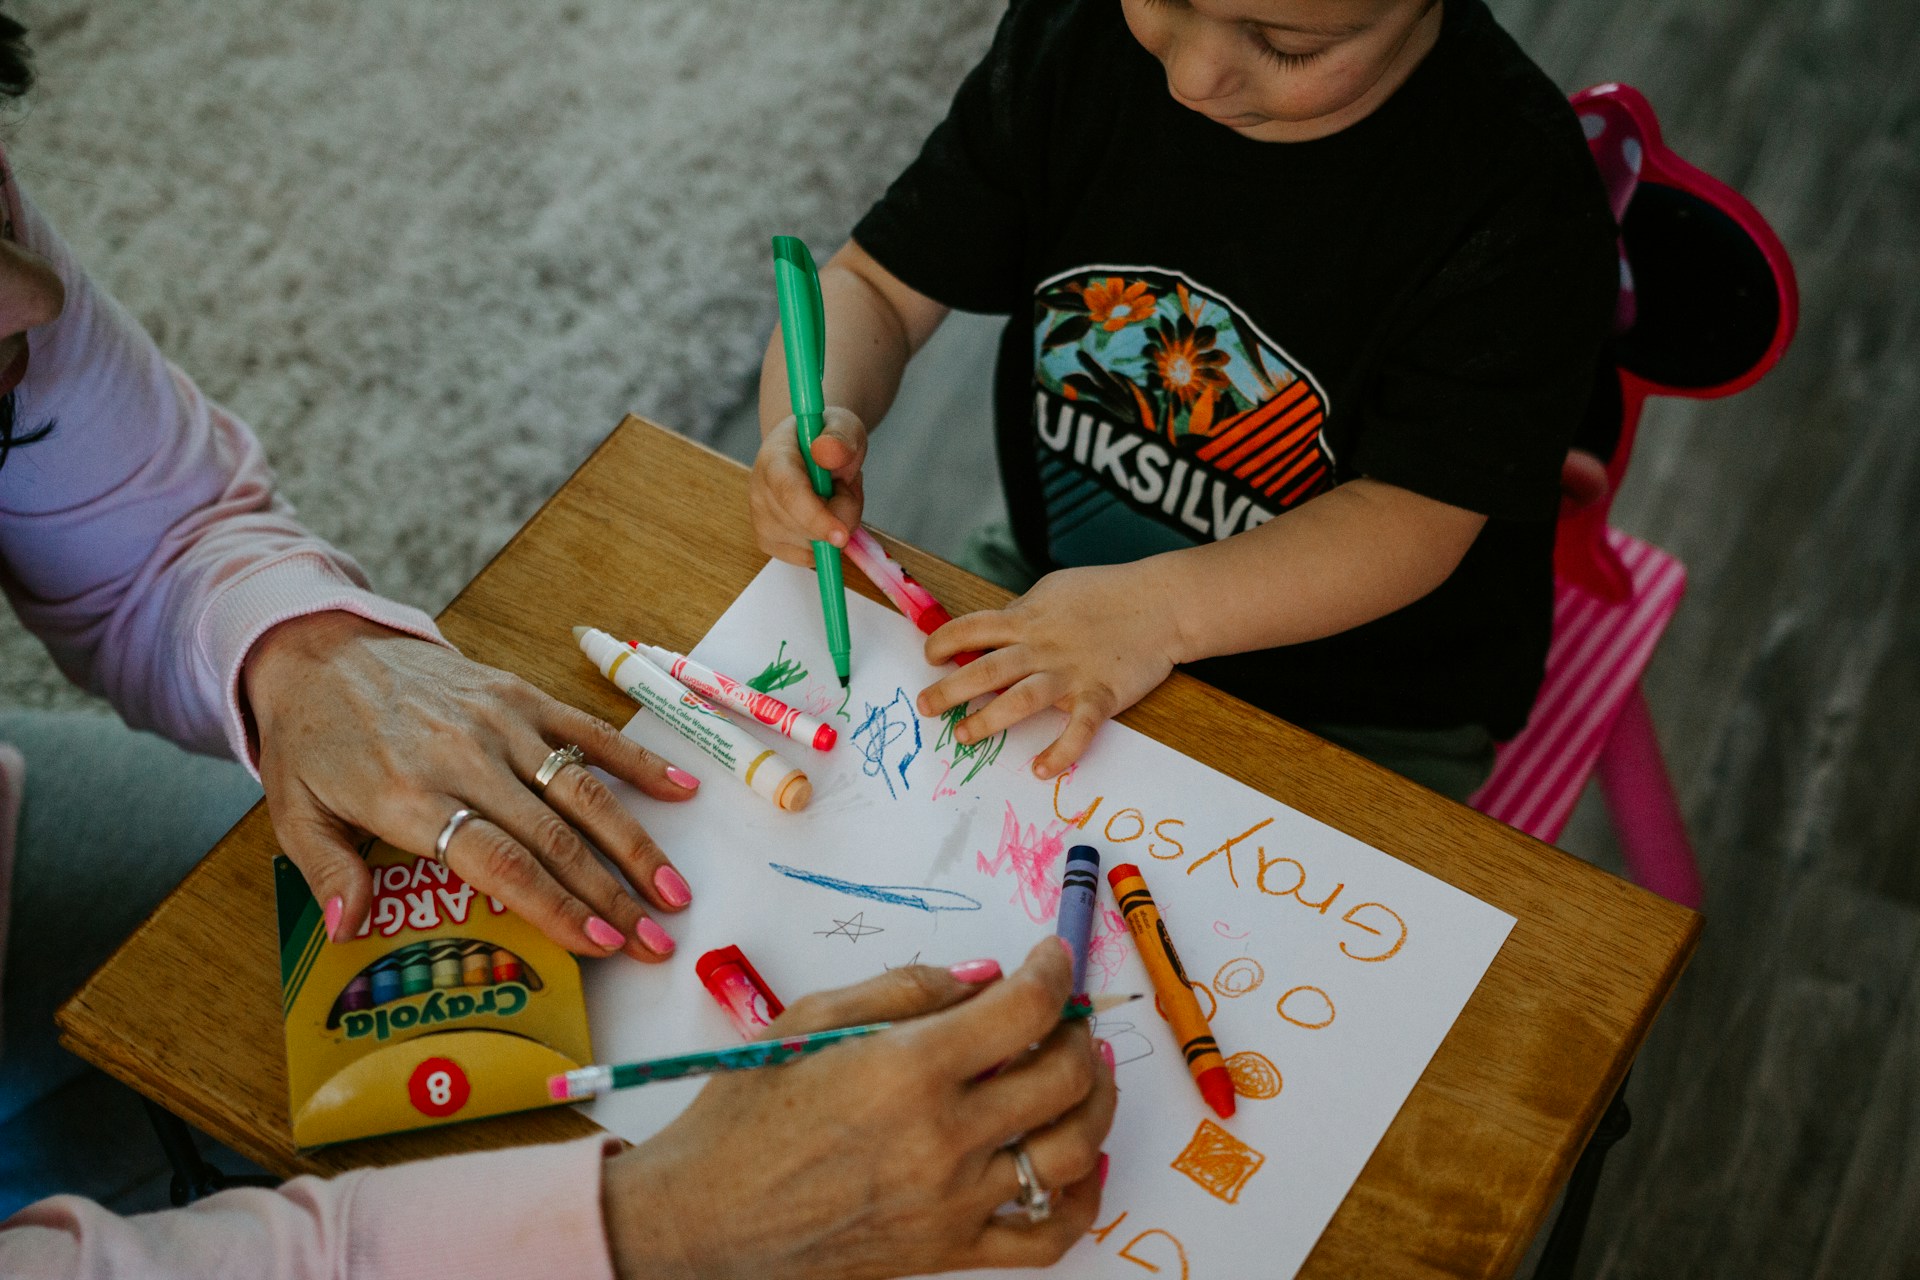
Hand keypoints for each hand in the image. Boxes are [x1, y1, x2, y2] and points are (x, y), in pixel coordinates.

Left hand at [244, 612, 698, 960]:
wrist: (322, 649)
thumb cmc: (314, 740)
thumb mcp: (294, 810)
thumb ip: (325, 870)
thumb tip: (349, 929)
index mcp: (410, 796)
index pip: (500, 862)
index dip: (556, 906)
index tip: (599, 945)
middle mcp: (466, 758)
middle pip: (555, 838)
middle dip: (612, 897)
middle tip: (656, 942)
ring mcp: (501, 722)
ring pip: (583, 791)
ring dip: (635, 845)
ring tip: (674, 893)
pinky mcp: (520, 695)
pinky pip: (588, 730)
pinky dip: (638, 760)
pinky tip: (682, 791)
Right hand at [602, 938, 1115, 1279]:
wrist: (703, 1218)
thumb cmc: (742, 1114)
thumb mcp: (809, 1018)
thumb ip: (905, 989)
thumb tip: (983, 977)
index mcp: (908, 1069)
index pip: (1024, 1007)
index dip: (1054, 970)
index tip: (1053, 958)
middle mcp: (943, 1137)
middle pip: (1065, 1075)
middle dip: (1078, 1031)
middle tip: (1063, 1015)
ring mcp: (953, 1202)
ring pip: (1073, 1150)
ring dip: (1096, 1101)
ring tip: (1083, 1074)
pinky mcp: (949, 1251)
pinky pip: (1047, 1236)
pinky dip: (1082, 1197)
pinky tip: (1079, 1161)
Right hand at [750, 407, 867, 566]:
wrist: (809, 448)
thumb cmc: (826, 438)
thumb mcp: (843, 427)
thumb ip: (839, 437)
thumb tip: (827, 452)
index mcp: (774, 458)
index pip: (789, 494)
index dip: (816, 517)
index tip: (841, 535)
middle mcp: (759, 491)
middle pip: (804, 527)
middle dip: (842, 513)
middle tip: (848, 484)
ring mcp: (760, 519)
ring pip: (810, 546)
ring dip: (836, 526)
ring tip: (833, 495)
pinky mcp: (767, 540)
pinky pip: (807, 558)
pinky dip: (824, 544)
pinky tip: (823, 516)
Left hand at [917, 562, 1179, 778]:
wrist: (1161, 603)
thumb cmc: (1107, 593)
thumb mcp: (1054, 591)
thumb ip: (1022, 613)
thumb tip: (992, 630)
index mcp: (1027, 619)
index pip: (972, 628)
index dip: (944, 642)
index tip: (929, 656)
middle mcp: (1042, 647)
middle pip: (985, 670)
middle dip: (949, 690)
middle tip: (926, 707)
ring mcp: (1070, 673)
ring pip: (1020, 700)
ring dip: (988, 721)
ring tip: (964, 736)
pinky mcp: (1099, 696)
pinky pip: (1077, 730)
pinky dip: (1060, 752)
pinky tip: (1040, 769)